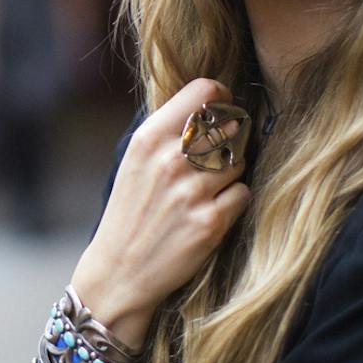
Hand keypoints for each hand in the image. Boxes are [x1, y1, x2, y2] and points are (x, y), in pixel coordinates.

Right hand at [71, 78, 252, 346]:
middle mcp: (170, 160)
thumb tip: (215, 101)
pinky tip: (210, 212)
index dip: (222, 98)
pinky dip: (233, 202)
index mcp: (148, 138)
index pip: (204, 91)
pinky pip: (243, 193)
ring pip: (239, 160)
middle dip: (230, 140)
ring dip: (230, 174)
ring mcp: (191, 192)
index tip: (222, 112)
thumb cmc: (132, 212)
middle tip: (217, 159)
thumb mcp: (136, 161)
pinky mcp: (211, 222)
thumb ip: (169, 131)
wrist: (120, 271)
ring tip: (206, 191)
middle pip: (230, 124)